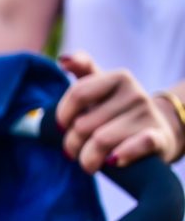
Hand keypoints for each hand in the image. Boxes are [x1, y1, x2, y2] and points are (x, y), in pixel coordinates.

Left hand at [57, 52, 184, 173]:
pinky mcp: (159, 138)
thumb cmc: (115, 111)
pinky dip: (122, 155)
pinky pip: (137, 145)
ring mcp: (148, 115)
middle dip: (72, 144)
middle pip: (83, 124)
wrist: (155, 132)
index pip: (78, 94)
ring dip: (87, 159)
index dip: (63, 116)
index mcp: (118, 77)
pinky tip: (114, 161)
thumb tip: (64, 59)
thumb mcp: (100, 87)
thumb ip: (82, 69)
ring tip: (89, 161)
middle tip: (74, 151)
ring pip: (100, 141)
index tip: (62, 126)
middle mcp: (135, 93)